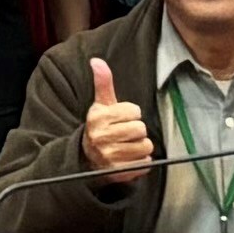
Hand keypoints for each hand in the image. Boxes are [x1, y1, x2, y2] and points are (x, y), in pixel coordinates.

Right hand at [79, 59, 155, 179]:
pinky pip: (145, 163)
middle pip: (141, 129)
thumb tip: (96, 60)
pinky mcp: (119, 172)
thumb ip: (103, 83)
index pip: (135, 111)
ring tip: (127, 147)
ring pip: (146, 146)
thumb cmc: (100, 127)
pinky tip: (128, 159)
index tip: (121, 119)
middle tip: (125, 134)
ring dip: (140, 147)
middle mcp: (101, 137)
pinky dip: (141, 162)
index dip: (132, 114)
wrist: (88, 158)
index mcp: (98, 118)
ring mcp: (110, 156)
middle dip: (137, 131)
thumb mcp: (101, 105)